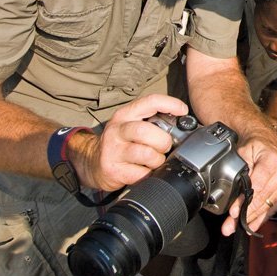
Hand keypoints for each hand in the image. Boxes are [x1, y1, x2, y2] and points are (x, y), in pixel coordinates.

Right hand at [70, 94, 188, 191]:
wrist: (93, 163)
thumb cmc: (121, 143)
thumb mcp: (132, 126)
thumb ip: (153, 122)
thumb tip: (183, 125)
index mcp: (125, 115)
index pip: (150, 101)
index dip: (170, 104)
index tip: (183, 111)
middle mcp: (117, 130)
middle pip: (147, 131)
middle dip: (163, 141)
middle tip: (164, 147)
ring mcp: (113, 150)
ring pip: (146, 154)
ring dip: (157, 160)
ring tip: (155, 161)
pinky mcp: (112, 169)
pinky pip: (140, 173)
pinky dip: (148, 174)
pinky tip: (144, 171)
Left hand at [221, 136, 276, 235]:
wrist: (267, 143)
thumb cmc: (255, 147)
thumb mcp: (244, 152)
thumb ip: (240, 169)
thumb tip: (236, 190)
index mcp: (272, 163)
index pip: (256, 187)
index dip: (245, 202)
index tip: (233, 212)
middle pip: (261, 200)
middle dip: (244, 215)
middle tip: (229, 226)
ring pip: (266, 207)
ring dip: (250, 220)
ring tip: (235, 228)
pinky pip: (272, 208)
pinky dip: (260, 218)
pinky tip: (251, 227)